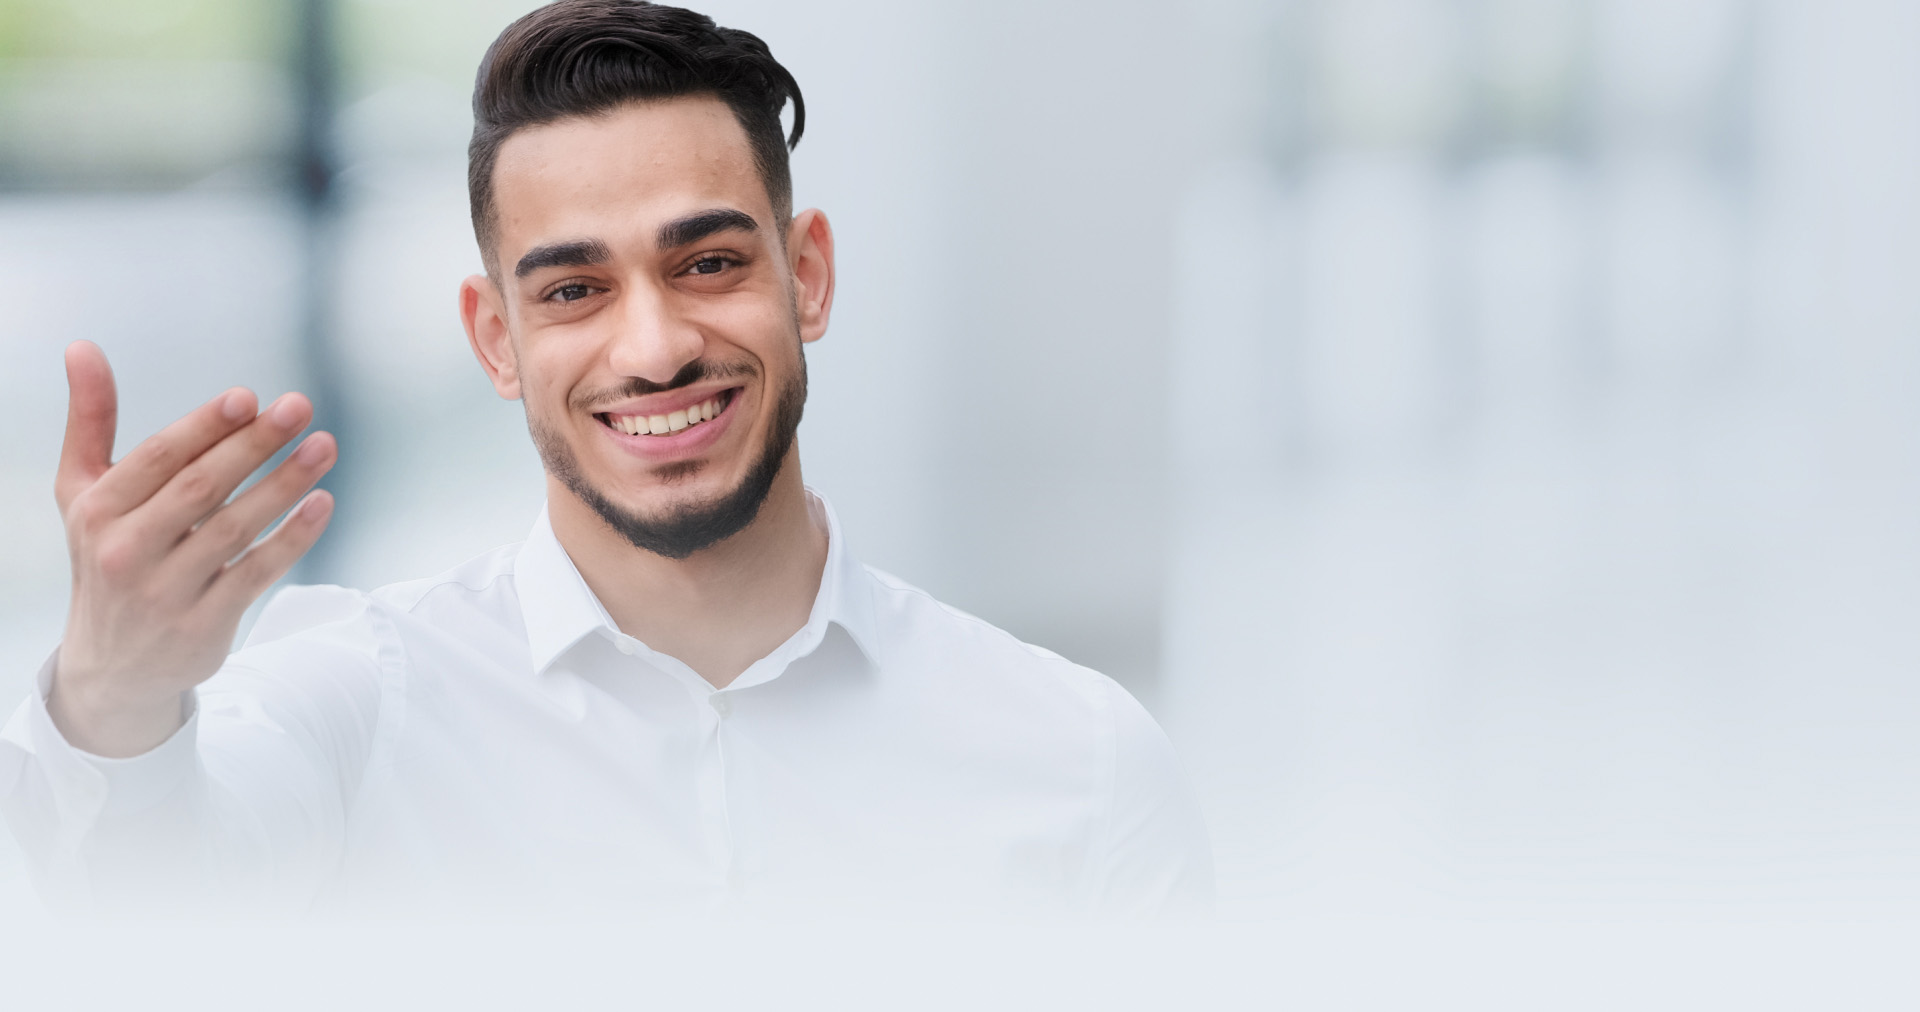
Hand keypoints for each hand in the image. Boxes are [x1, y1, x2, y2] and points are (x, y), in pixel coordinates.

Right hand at [48, 341, 337, 756]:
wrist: (112, 667)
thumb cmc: (108, 558)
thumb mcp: (84, 493)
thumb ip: (90, 421)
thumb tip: (82, 347)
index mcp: (98, 510)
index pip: (158, 459)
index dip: (204, 427)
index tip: (248, 397)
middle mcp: (127, 550)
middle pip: (201, 488)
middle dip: (254, 444)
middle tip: (300, 408)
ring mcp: (166, 591)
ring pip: (235, 529)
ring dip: (284, 484)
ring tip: (324, 447)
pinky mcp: (204, 624)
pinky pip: (257, 573)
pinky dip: (293, 538)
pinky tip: (323, 503)